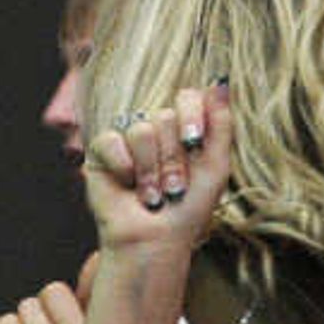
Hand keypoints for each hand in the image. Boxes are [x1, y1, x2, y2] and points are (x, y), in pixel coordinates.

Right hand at [81, 79, 234, 259]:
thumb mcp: (216, 167)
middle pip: (165, 117)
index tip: (194, 142)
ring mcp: (129, 138)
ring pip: (141, 130)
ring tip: (152, 195)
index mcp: (185, 129)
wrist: (156, 240)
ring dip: (150, 170)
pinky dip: (123, 167)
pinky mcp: (103, 150)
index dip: (191, 116)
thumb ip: (221, 124)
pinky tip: (126, 185)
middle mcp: (157, 129)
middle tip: (174, 189)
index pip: (187, 97)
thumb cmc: (189, 209)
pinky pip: (112, 140)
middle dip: (173, 160)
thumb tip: (220, 83)